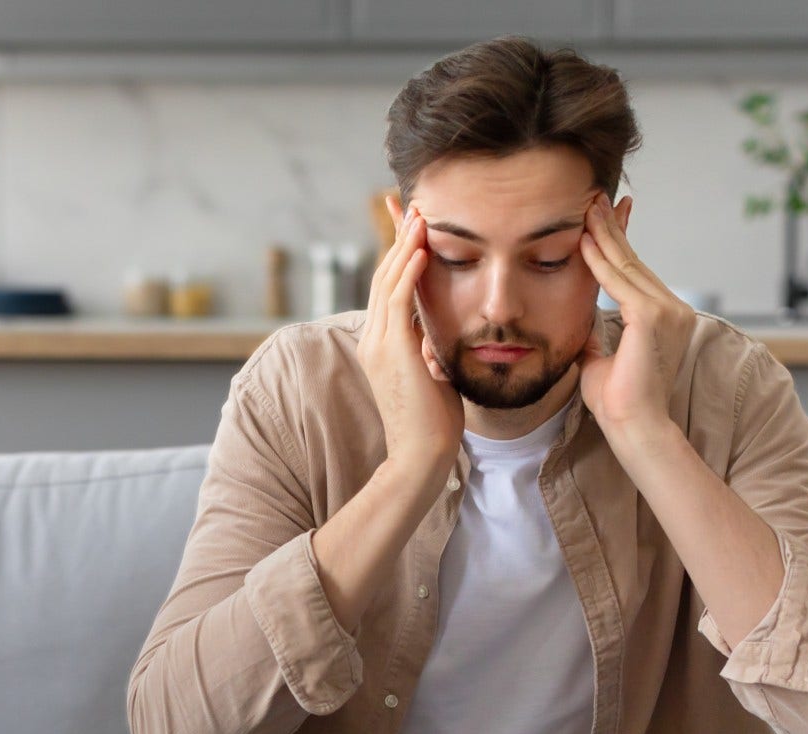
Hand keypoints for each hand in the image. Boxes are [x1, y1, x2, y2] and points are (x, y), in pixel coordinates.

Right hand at [362, 195, 463, 473]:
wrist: (421, 455)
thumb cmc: (433, 424)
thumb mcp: (431, 376)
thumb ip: (427, 352)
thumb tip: (433, 339)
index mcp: (382, 343)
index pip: (388, 287)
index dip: (398, 254)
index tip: (409, 226)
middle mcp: (374, 337)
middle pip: (383, 274)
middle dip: (398, 238)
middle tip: (412, 204)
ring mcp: (379, 342)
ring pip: (388, 279)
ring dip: (405, 244)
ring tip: (419, 214)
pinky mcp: (392, 348)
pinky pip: (398, 297)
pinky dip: (409, 269)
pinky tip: (422, 246)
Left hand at [576, 193, 695, 439]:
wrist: (634, 426)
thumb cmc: (618, 401)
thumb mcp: (602, 359)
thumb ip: (597, 336)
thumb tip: (581, 324)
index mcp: (665, 316)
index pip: (636, 272)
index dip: (618, 243)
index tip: (601, 219)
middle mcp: (673, 308)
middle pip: (633, 261)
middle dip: (610, 228)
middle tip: (592, 198)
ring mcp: (667, 310)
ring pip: (627, 264)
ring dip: (603, 234)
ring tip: (585, 207)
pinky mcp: (653, 316)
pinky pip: (618, 280)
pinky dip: (598, 260)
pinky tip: (582, 240)